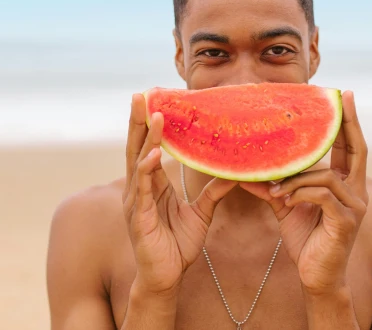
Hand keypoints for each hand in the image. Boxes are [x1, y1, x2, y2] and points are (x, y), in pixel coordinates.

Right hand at [123, 93, 236, 294]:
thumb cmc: (178, 245)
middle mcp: (139, 187)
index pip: (149, 146)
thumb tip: (235, 174)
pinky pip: (142, 189)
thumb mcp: (201, 213)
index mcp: (152, 184)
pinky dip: (146, 170)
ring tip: (153, 114)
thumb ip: (214, 192)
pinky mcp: (138, 217)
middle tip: (142, 93)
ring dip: (146, 137)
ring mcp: (135, 201)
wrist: (167, 278)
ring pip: (139, 162)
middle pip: (138, 146)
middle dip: (139, 119)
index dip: (150, 123)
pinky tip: (152, 155)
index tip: (153, 97)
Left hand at [240, 90, 368, 293]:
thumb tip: (246, 171)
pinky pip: (322, 194)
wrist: (316, 278)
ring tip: (278, 191)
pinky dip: (300, 194)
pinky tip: (286, 202)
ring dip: (297, 179)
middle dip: (349, 122)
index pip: (351, 147)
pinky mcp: (346, 221)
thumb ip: (275, 186)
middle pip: (358, 149)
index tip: (344, 96)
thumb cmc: (306, 240)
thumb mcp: (287, 206)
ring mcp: (355, 206)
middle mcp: (358, 192)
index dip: (348, 122)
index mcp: (347, 185)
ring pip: (327, 175)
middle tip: (342, 98)